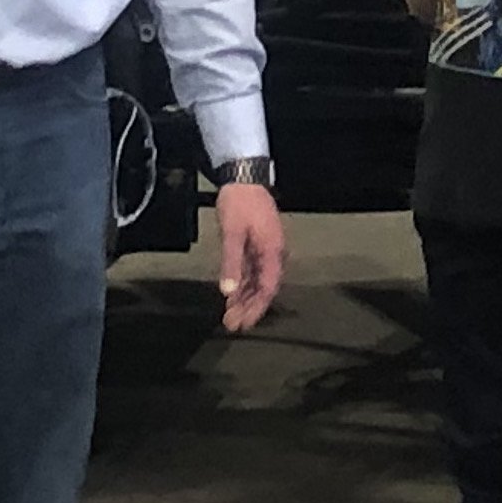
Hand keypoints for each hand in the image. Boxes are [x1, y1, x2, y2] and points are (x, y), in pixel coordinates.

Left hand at [214, 182, 286, 333]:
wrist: (243, 178)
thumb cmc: (239, 203)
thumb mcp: (232, 234)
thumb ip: (231, 263)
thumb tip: (228, 291)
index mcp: (272, 252)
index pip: (267, 289)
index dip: (256, 308)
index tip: (244, 323)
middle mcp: (273, 254)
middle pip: (263, 289)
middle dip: (249, 308)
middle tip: (233, 324)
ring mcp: (266, 250)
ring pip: (257, 282)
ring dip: (244, 299)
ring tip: (230, 315)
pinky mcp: (258, 245)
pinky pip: (252, 272)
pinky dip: (243, 285)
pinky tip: (232, 295)